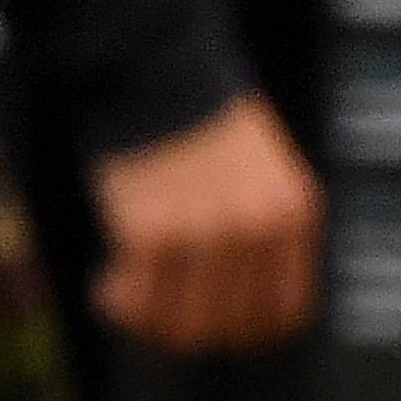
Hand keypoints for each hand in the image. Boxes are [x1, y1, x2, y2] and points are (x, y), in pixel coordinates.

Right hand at [90, 93, 325, 354]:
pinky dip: (118, 300)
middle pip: (227, 327)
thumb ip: (261, 238)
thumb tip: (230, 318)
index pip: (284, 313)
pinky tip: (106, 284)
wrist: (153, 68)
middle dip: (188, 329)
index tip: (212, 326)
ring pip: (180, 325)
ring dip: (147, 321)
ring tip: (124, 297)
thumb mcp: (262, 177)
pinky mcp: (151, 231)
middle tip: (156, 311)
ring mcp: (206, 232)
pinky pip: (137, 298)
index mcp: (295, 214)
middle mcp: (258, 229)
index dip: (244, 332)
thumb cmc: (201, 124)